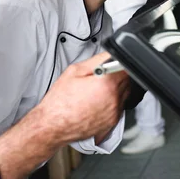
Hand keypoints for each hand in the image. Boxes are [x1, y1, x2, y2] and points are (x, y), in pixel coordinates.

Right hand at [0, 52, 128, 177]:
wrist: (52, 125)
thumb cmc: (60, 101)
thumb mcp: (75, 71)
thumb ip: (96, 60)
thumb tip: (110, 54)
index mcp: (107, 84)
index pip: (125, 67)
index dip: (118, 64)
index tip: (112, 64)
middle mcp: (114, 100)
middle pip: (127, 81)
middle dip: (117, 76)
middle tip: (102, 76)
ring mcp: (114, 113)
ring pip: (125, 94)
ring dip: (116, 89)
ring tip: (98, 89)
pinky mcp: (112, 123)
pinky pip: (119, 108)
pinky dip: (113, 102)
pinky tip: (98, 101)